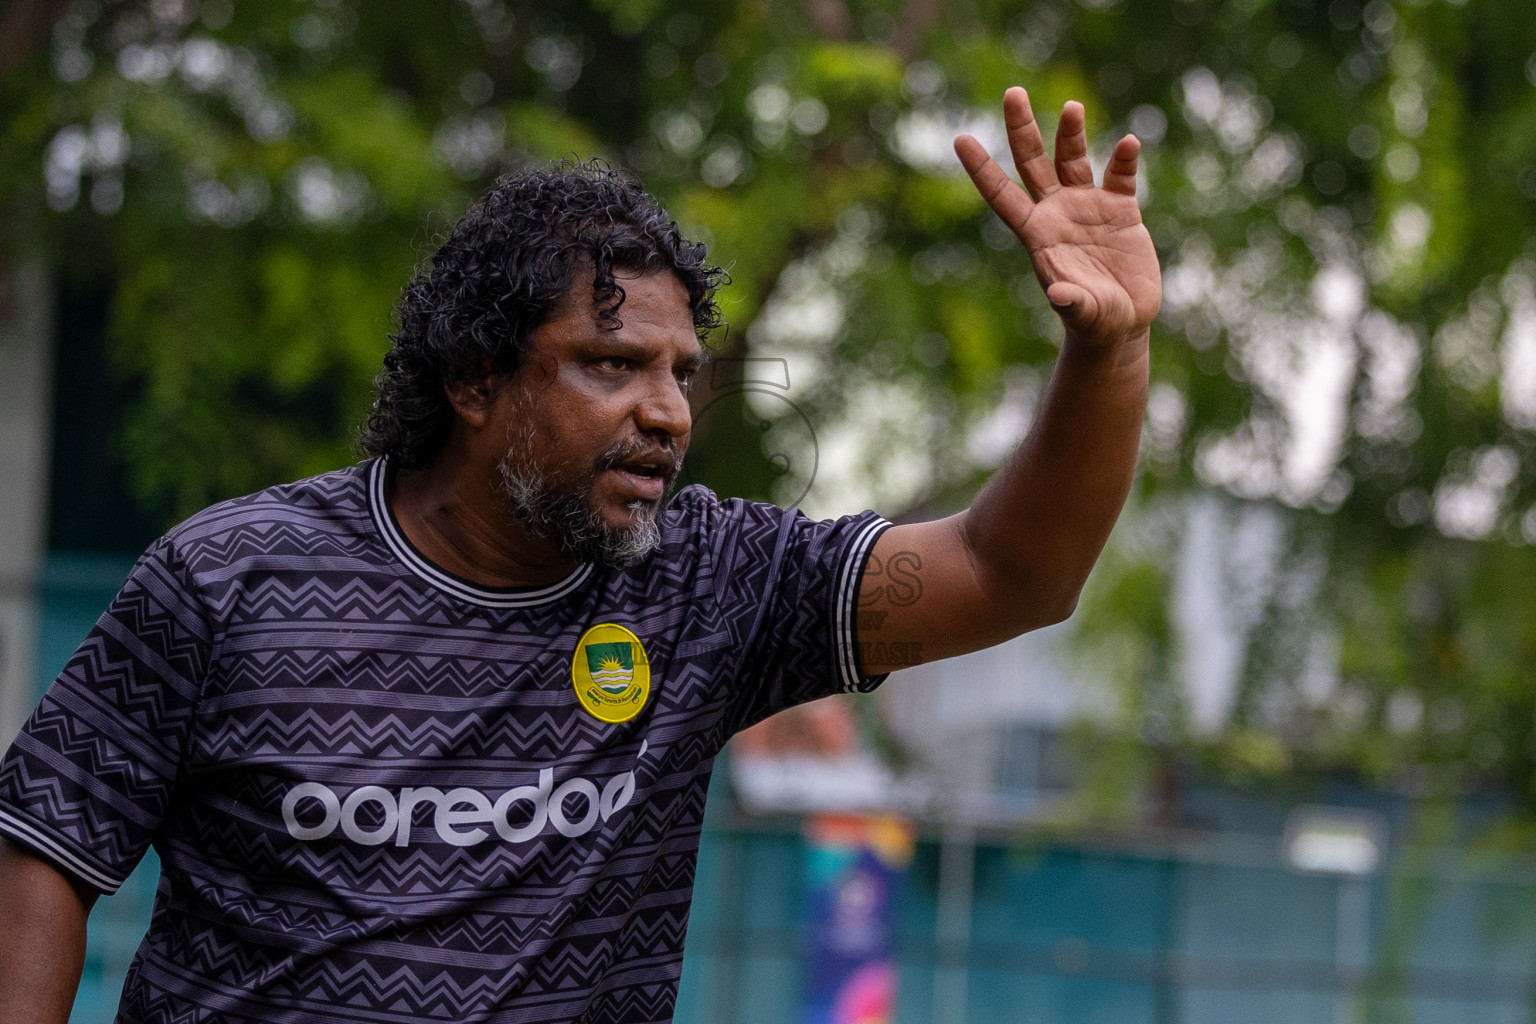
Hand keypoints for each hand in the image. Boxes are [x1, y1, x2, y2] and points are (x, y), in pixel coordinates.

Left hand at [955, 88, 1161, 352]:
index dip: (981, 168)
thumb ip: (1071, 301)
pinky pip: (1120, 176)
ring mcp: (1088, 208)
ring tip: (1071, 108)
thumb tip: (1058, 294)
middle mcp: (1057, 213)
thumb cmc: (1093, 323)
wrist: (1121, 326)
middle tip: (1012, 93)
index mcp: (1036, 234)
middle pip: (1033, 163)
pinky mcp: (1121, 211)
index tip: (960, 139)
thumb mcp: (1083, 313)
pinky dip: (1124, 160)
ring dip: (1071, 134)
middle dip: (1022, 129)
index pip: (1002, 195)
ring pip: (1073, 160)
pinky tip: (1128, 145)